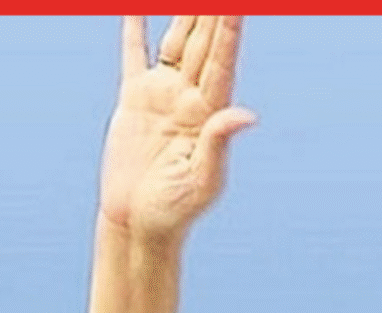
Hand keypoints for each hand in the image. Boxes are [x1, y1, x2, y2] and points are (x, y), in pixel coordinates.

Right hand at [99, 16, 255, 245]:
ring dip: (186, 12)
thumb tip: (247, 115)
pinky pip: (135, 55)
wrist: (140, 222)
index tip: (239, 5)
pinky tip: (139, 7)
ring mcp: (163, 95)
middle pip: (205, 44)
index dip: (230, 30)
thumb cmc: (176, 210)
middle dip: (215, 13)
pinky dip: (135, 28)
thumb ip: (219, 144)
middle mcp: (190, 97)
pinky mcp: (135, 99)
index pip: (222, 61)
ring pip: (178, 42)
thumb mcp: (203, 180)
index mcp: (209, 113)